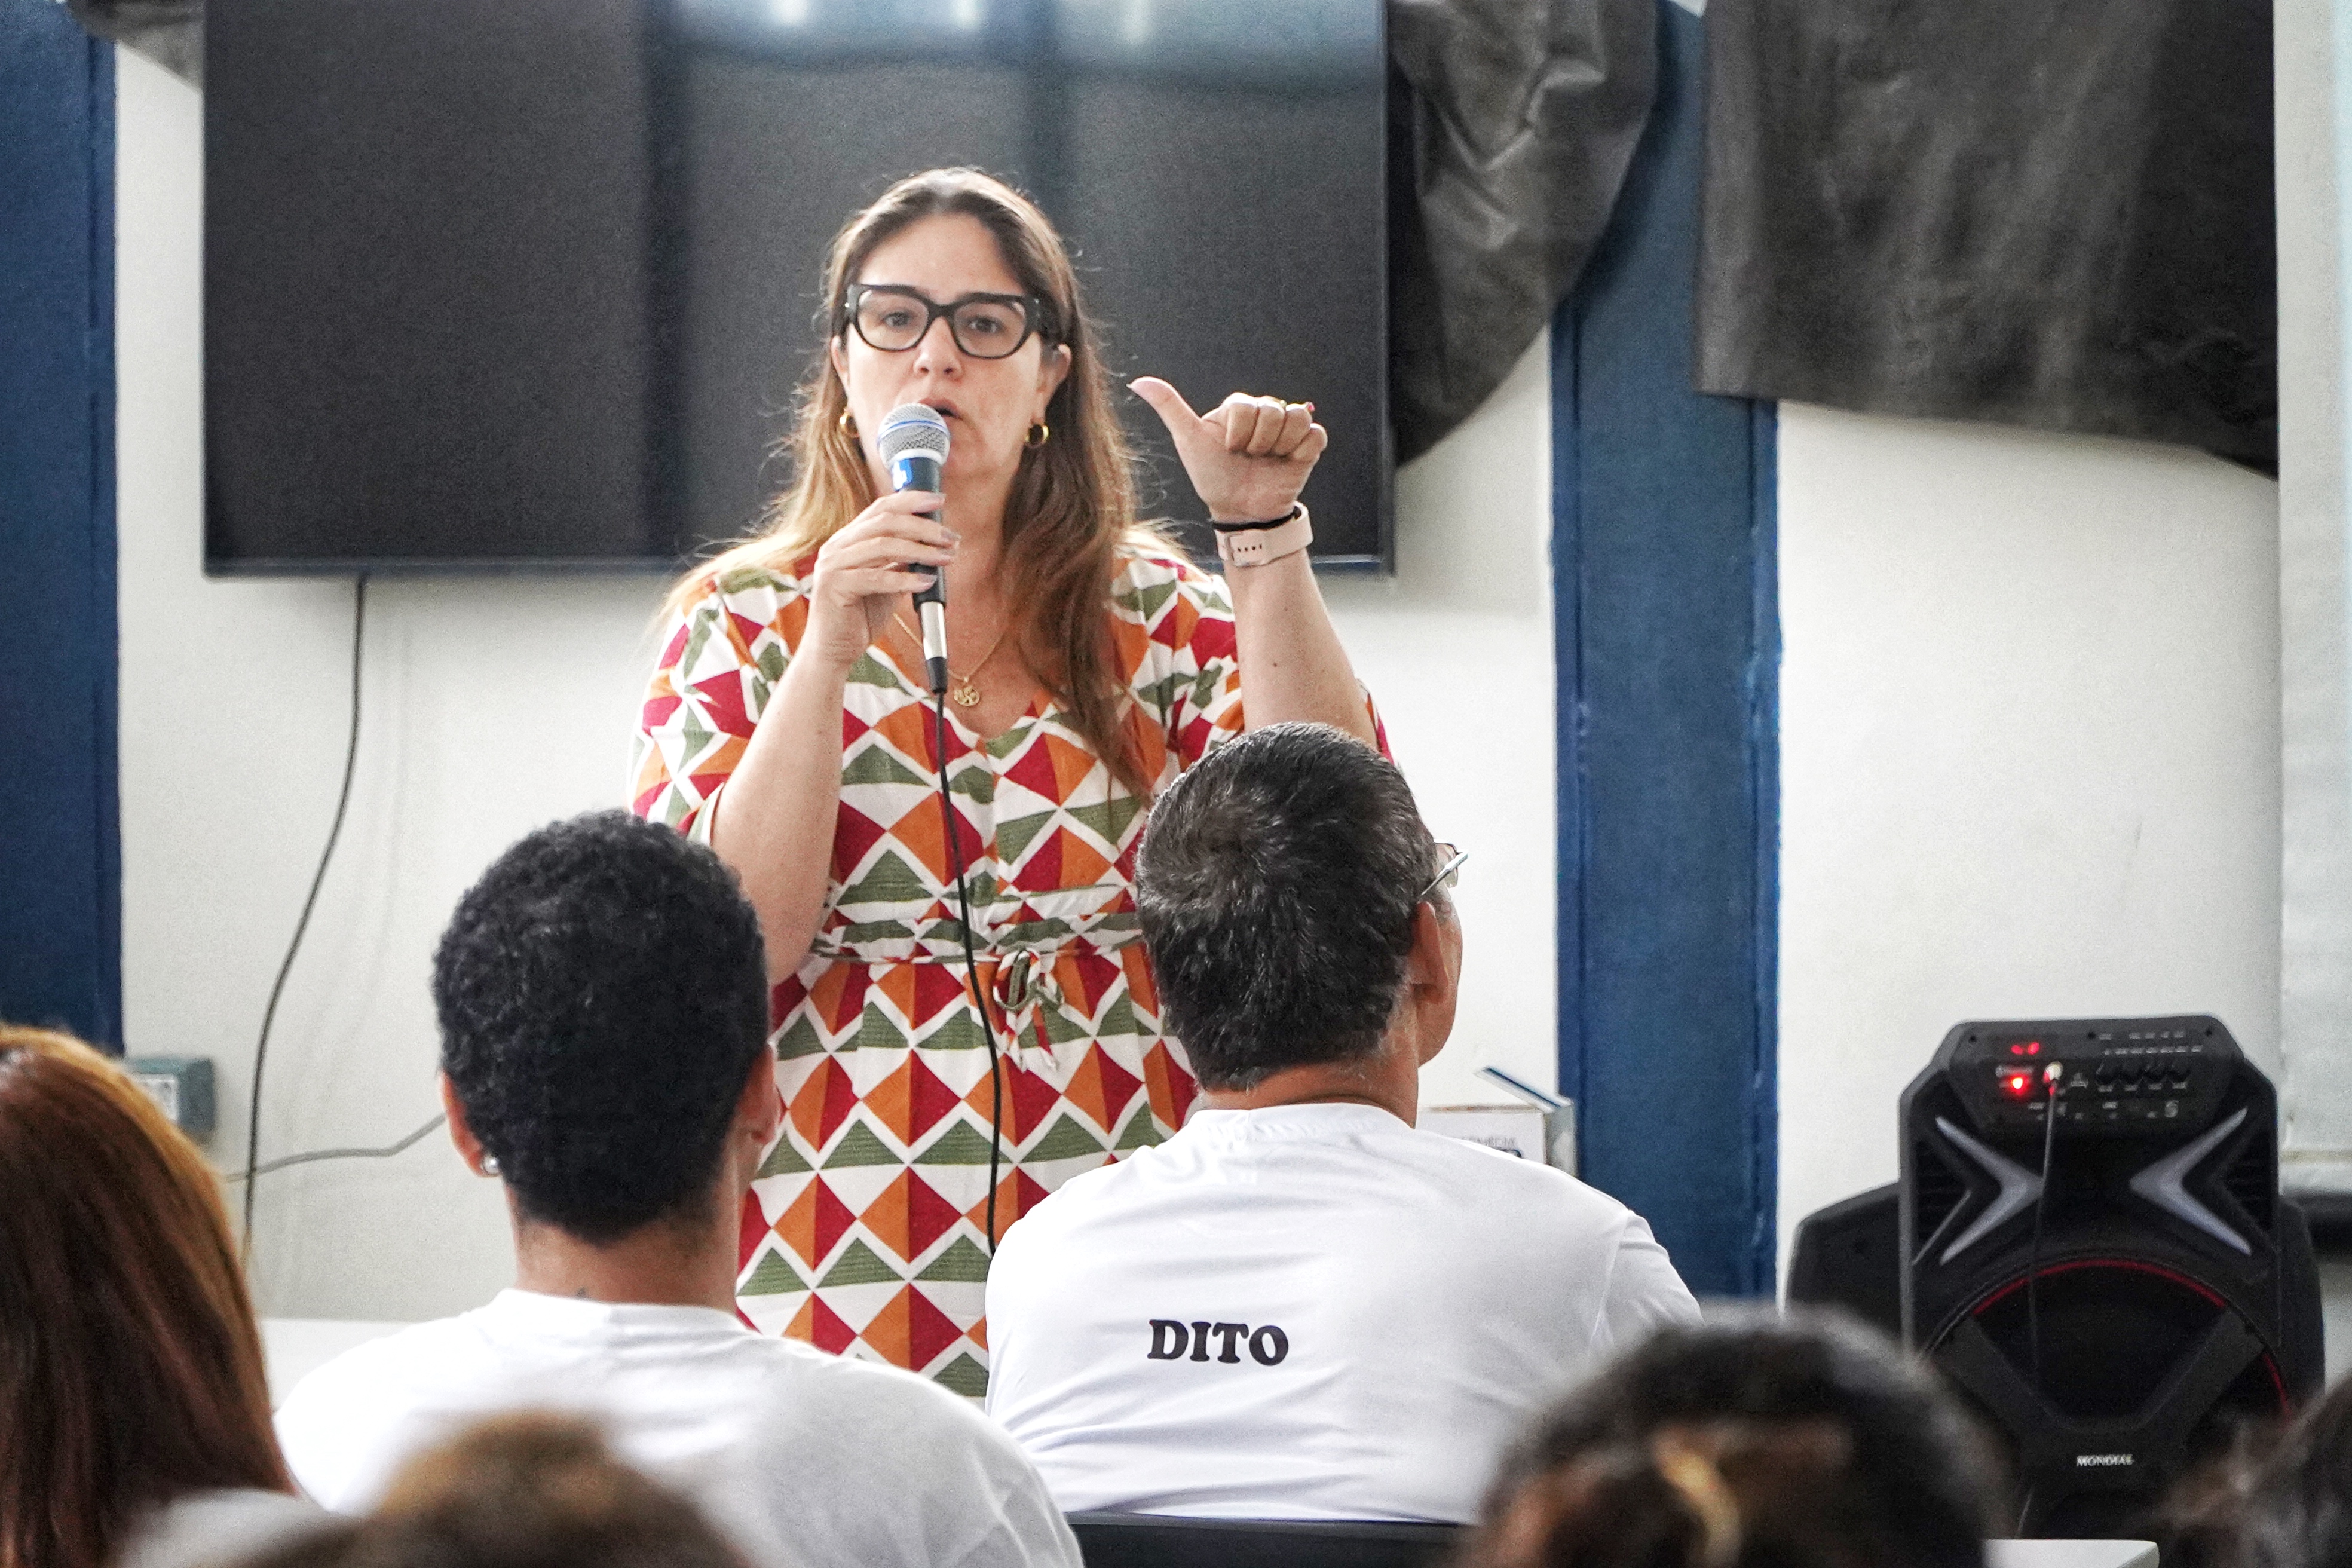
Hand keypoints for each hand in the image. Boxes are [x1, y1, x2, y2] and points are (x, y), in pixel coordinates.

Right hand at [801, 491, 954, 676]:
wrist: (834, 650)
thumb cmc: (860, 616)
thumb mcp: (887, 582)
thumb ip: (902, 562)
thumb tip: (934, 545)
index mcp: (848, 539)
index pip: (881, 508)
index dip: (912, 500)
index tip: (940, 500)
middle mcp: (837, 546)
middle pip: (884, 521)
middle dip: (923, 526)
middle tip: (951, 537)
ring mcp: (832, 565)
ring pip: (882, 544)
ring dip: (921, 550)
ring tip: (946, 558)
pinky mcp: (834, 587)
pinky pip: (876, 577)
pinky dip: (906, 578)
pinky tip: (927, 582)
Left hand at [1131, 378, 1326, 522]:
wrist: (1240, 511)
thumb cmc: (1212, 476)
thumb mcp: (1188, 440)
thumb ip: (1169, 407)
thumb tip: (1137, 380)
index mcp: (1237, 408)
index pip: (1247, 405)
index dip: (1238, 433)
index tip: (1230, 450)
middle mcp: (1263, 413)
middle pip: (1273, 410)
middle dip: (1258, 442)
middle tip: (1249, 458)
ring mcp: (1286, 429)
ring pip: (1297, 417)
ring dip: (1280, 446)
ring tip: (1268, 461)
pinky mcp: (1307, 446)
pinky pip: (1315, 434)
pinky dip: (1302, 450)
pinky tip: (1287, 462)